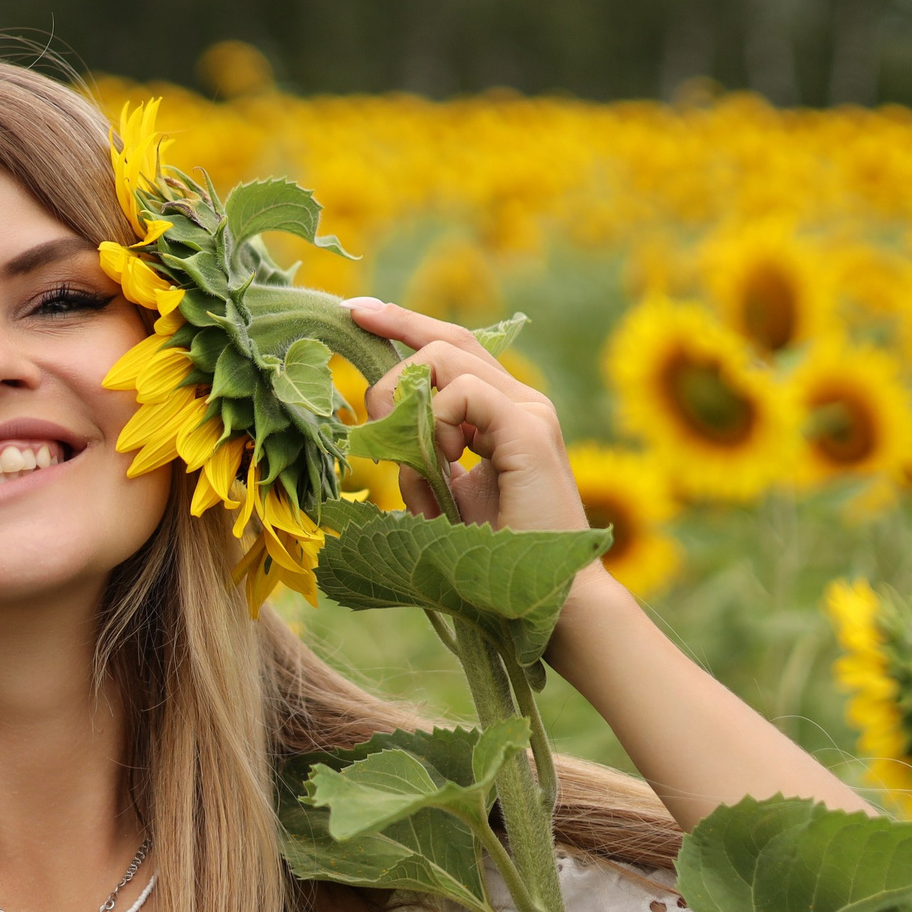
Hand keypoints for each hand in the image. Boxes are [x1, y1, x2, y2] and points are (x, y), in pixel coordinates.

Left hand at [346, 299, 588, 535]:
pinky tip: (444, 461)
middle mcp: (520, 402)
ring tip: (419, 453)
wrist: (554, 600)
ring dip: (409, 400)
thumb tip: (385, 433)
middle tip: (368, 380)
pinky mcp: (529, 430)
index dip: (404, 325)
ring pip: (446, 356)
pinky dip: (437, 421)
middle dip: (394, 333)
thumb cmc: (498, 557)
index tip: (358, 312)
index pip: (450, 349)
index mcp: (502, 414)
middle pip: (447, 339)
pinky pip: (465, 391)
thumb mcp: (445, 498)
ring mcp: (529, 411)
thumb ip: (420, 460)